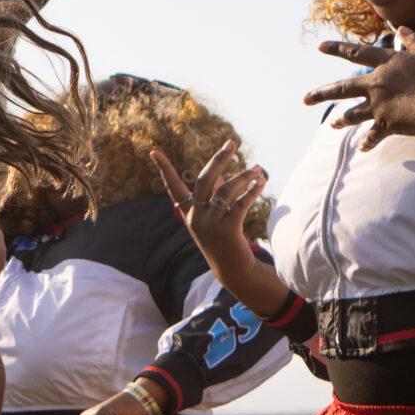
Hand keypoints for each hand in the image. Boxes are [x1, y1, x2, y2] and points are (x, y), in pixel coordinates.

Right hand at [152, 143, 266, 279]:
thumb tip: (221, 171)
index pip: (173, 187)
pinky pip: (241, 203)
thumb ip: (213, 194)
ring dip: (244, 176)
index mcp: (189, 213)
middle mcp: (196, 216)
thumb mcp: (212, 217)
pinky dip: (252, 191)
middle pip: (205, 179)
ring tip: (258, 169)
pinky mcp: (228, 229)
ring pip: (227, 190)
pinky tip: (261, 184)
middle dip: (219, 159)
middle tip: (232, 143)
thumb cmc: (223, 240)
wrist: (233, 270)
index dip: (164, 169)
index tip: (154, 152)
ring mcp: (211, 223)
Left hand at [302, 31, 414, 154]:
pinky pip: (373, 136)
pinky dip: (368, 143)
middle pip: (343, 88)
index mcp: (388, 63)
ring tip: (331, 125)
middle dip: (322, 93)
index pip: (358, 53)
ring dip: (341, 120)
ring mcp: (379, 106)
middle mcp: (377, 84)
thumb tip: (402, 30)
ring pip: (352, 114)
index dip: (338, 48)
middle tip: (305, 99)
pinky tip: (362, 149)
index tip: (320, 47)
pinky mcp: (386, 125)